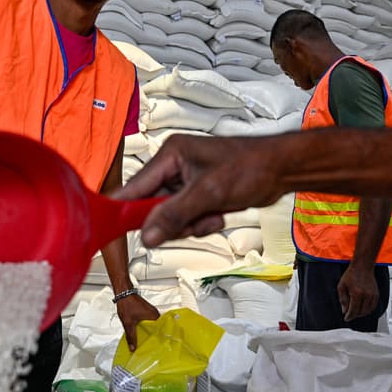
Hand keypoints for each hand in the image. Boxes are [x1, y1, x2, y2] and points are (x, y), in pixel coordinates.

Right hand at [113, 134, 284, 246]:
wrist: (281, 169)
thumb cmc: (251, 166)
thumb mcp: (209, 193)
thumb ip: (175, 215)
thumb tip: (148, 236)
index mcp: (170, 155)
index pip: (136, 187)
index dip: (124, 209)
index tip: (110, 228)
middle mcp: (174, 167)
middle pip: (152, 206)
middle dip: (174, 220)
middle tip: (194, 219)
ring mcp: (186, 182)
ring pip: (170, 217)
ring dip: (191, 223)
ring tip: (212, 214)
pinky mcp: (197, 194)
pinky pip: (187, 218)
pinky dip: (201, 222)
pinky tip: (218, 214)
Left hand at [115, 294, 159, 351]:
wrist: (123, 293)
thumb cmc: (127, 304)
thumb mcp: (128, 323)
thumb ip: (131, 336)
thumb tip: (133, 348)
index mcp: (154, 316)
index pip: (160, 331)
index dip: (157, 339)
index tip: (155, 346)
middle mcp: (155, 314)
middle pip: (156, 329)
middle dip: (152, 337)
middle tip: (149, 346)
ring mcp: (151, 312)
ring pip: (151, 325)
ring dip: (148, 332)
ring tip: (144, 341)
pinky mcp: (146, 311)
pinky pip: (148, 321)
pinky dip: (145, 327)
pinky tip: (140, 332)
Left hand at [337, 264, 378, 321]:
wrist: (362, 267)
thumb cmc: (351, 274)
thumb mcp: (341, 286)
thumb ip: (343, 299)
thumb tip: (344, 310)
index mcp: (356, 293)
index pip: (353, 310)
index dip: (349, 316)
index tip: (346, 318)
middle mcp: (366, 295)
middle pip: (361, 312)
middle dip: (354, 315)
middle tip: (350, 315)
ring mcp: (372, 295)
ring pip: (368, 311)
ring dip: (361, 314)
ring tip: (356, 313)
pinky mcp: (376, 294)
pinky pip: (373, 307)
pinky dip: (368, 310)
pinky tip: (363, 309)